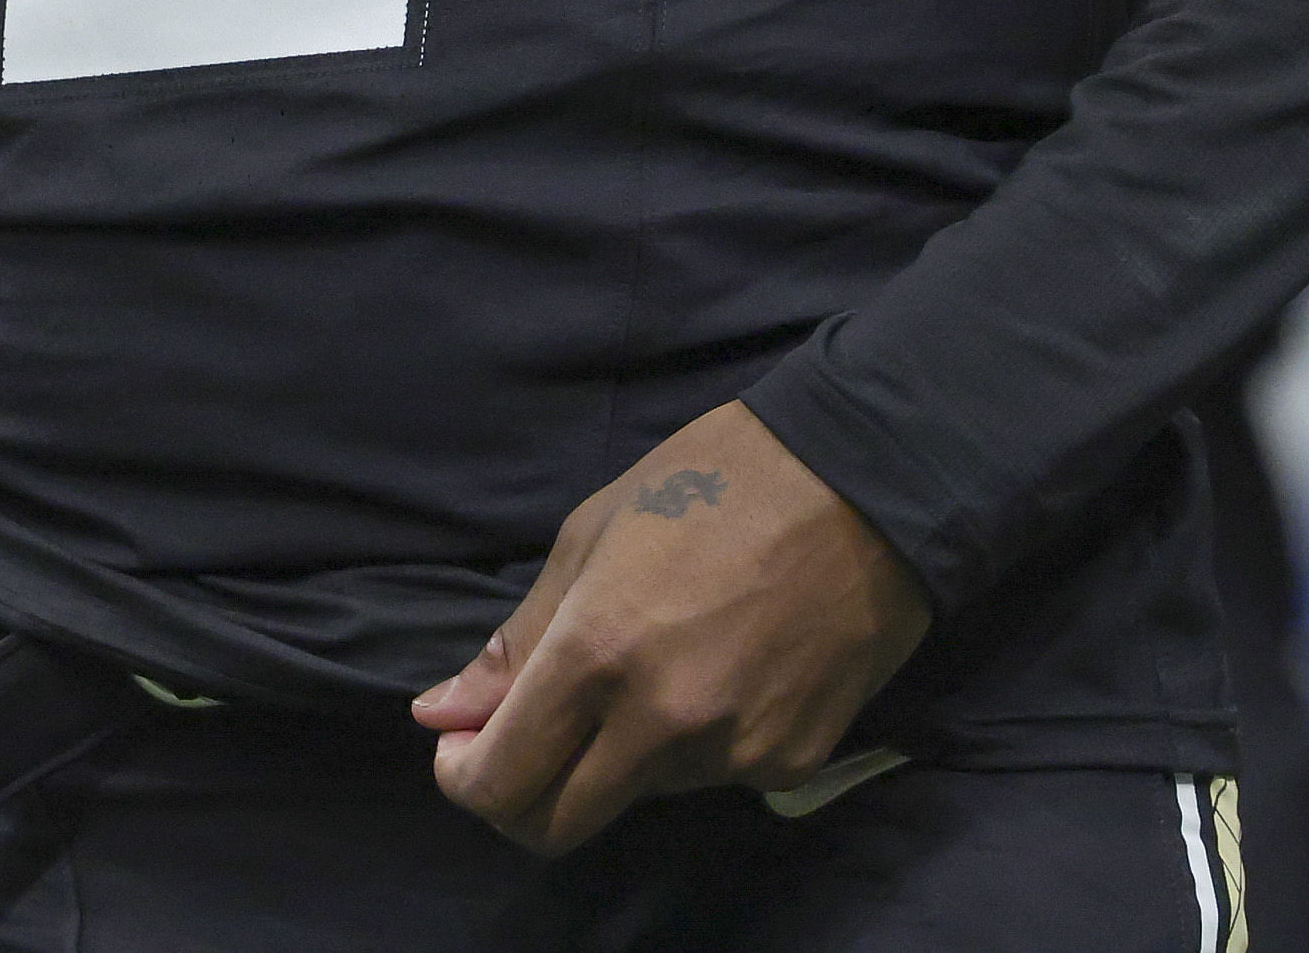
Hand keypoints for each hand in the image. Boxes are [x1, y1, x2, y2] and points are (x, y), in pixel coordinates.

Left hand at [413, 401, 931, 853]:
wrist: (868, 483)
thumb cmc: (715, 480)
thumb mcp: (592, 534)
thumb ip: (517, 641)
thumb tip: (440, 714)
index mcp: (598, 652)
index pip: (501, 783)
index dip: (465, 778)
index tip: (462, 746)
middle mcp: (662, 721)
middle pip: (556, 828)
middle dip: (520, 798)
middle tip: (527, 739)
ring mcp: (732, 752)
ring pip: (635, 796)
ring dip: (616, 757)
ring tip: (656, 661)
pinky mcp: (789, 762)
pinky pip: (710, 776)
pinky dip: (692, 745)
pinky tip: (721, 668)